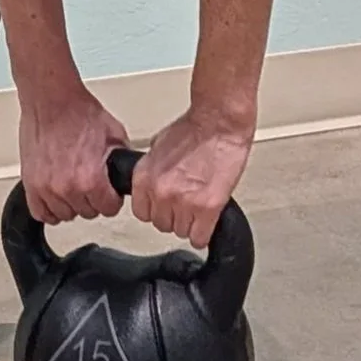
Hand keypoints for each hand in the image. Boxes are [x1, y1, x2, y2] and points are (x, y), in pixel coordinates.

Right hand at [18, 84, 129, 223]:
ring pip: (65, 215)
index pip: (110, 209)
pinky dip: (49, 208)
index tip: (108, 190)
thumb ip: (123, 160)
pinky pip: (40, 213)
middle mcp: (67, 188)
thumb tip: (128, 173)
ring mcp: (46, 188)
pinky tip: (56, 196)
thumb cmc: (78, 112)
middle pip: (88, 212)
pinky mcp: (30, 184)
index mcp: (91, 179)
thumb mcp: (115, 134)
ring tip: (73, 184)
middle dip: (92, 198)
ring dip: (71, 203)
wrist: (51, 100)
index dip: (112, 197)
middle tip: (90, 180)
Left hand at [131, 108, 253, 249]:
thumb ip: (152, 171)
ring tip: (200, 204)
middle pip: (161, 224)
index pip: (141, 212)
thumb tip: (152, 184)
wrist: (219, 122)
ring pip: (181, 231)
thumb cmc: (194, 128)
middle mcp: (160, 191)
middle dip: (174, 215)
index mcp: (144, 177)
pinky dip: (204, 232)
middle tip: (187, 200)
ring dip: (191, 222)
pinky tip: (208, 220)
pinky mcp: (207, 207)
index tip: (165, 205)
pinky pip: (199, 238)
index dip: (156, 209)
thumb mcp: (157, 147)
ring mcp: (183, 202)